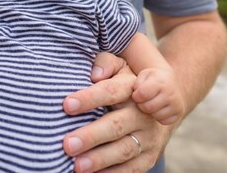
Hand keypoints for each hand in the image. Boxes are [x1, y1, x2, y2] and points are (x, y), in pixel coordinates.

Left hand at [62, 52, 173, 171]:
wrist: (159, 105)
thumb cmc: (123, 84)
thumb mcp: (118, 67)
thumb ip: (106, 64)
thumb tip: (94, 73)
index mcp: (132, 88)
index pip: (111, 91)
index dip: (90, 97)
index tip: (67, 105)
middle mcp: (143, 113)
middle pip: (117, 125)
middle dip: (91, 136)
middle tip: (67, 144)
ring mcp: (148, 136)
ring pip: (124, 149)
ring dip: (100, 159)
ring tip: (77, 165)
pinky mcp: (150, 156)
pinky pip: (133, 168)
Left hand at [133, 67, 184, 125]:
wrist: (170, 83)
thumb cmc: (151, 79)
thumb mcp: (143, 75)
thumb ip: (136, 83)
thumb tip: (135, 95)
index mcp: (160, 82)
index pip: (142, 94)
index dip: (136, 95)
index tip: (136, 94)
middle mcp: (171, 93)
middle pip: (148, 107)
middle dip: (142, 104)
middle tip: (143, 100)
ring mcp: (177, 104)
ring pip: (156, 115)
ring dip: (150, 111)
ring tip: (150, 103)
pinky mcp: (179, 114)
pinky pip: (164, 121)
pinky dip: (159, 117)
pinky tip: (158, 108)